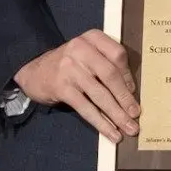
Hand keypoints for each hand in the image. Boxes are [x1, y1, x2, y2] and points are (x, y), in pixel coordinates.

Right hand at [15, 30, 138, 140]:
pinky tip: (111, 133)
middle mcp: (81, 49)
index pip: (117, 54)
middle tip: (136, 115)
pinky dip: (101, 122)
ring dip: (117, 114)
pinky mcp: (62, 88)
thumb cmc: (68, 64)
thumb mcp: (86, 53)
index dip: (128, 75)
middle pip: (110, 75)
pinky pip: (86, 108)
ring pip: (100, 94)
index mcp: (92, 38)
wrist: (34, 71)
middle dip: (125, 98)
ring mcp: (70, 69)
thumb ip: (106, 63)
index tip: (134, 92)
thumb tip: (131, 92)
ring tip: (129, 128)